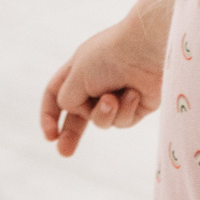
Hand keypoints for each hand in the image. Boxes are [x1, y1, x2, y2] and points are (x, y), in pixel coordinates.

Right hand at [40, 17, 163, 155]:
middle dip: (71, 134)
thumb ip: (67, 99)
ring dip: (104, 113)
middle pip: (78, 114)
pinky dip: (125, 110)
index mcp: (79, 68)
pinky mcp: (137, 104)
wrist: (150, 47)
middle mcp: (97, 81)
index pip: (56, 93)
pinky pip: (123, 120)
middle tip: (64, 152)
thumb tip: (74, 111)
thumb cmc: (110, 56)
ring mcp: (118, 93)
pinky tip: (134, 93)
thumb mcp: (77, 76)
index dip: (50, 115)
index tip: (50, 136)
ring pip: (102, 121)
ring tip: (112, 99)